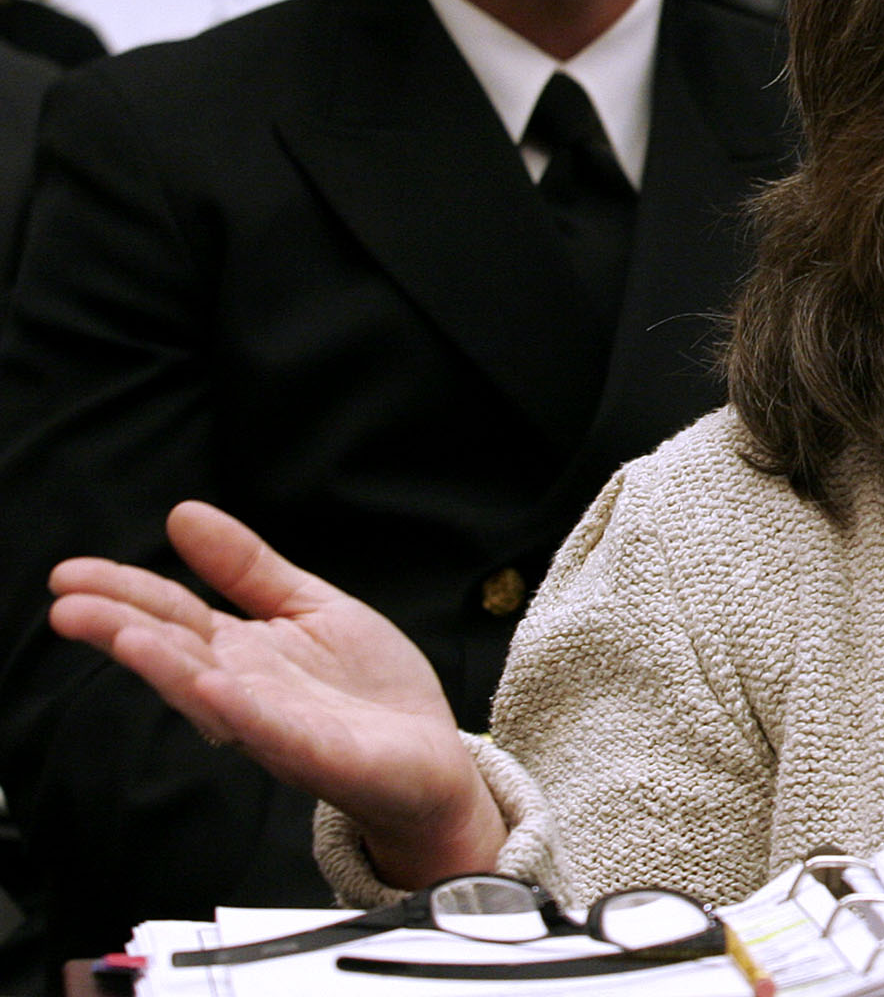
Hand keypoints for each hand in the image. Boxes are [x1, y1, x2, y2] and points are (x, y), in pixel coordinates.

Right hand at [48, 500, 506, 887]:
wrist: (431, 755)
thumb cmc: (364, 686)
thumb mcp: (310, 606)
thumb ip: (249, 567)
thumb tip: (182, 513)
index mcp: (240, 652)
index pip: (172, 615)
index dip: (122, 593)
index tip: (67, 575)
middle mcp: (245, 691)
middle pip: (177, 653)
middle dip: (122, 629)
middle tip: (67, 605)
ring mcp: (278, 725)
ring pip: (213, 697)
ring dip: (170, 669)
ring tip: (127, 637)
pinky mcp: (322, 755)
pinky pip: (277, 733)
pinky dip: (245, 713)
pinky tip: (216, 687)